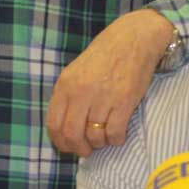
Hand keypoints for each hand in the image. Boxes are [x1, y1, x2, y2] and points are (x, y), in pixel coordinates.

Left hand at [47, 10, 174, 156]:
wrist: (134, 38)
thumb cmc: (106, 54)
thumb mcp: (77, 70)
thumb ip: (69, 96)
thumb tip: (66, 127)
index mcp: (66, 85)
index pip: (54, 124)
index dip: (60, 141)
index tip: (68, 146)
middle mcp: (81, 92)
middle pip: (72, 135)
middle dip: (79, 148)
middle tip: (87, 150)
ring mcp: (102, 98)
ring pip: (94, 137)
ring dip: (100, 143)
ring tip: (105, 137)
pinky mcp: (124, 102)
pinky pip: (114, 133)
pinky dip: (116, 140)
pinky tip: (118, 133)